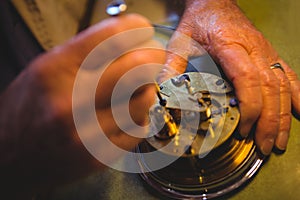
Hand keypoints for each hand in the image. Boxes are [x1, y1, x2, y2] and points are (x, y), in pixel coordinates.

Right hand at [0, 13, 164, 193]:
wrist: (10, 158)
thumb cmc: (28, 111)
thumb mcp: (44, 71)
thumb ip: (82, 55)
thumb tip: (124, 41)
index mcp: (54, 72)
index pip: (108, 38)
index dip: (135, 28)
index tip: (144, 29)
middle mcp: (70, 102)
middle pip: (134, 68)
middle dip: (153, 57)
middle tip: (156, 57)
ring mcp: (86, 132)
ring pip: (142, 100)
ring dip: (149, 88)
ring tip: (145, 85)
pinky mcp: (98, 155)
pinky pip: (135, 129)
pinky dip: (139, 115)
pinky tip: (132, 111)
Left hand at [162, 0, 299, 154]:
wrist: (215, 3)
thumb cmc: (199, 22)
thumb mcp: (180, 41)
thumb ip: (171, 66)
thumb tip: (162, 93)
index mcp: (230, 46)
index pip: (248, 78)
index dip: (251, 105)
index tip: (245, 127)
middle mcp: (254, 50)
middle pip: (269, 88)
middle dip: (269, 120)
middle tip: (264, 145)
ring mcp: (265, 53)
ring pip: (282, 86)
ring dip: (283, 115)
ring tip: (278, 140)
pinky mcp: (270, 55)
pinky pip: (289, 76)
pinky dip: (297, 96)